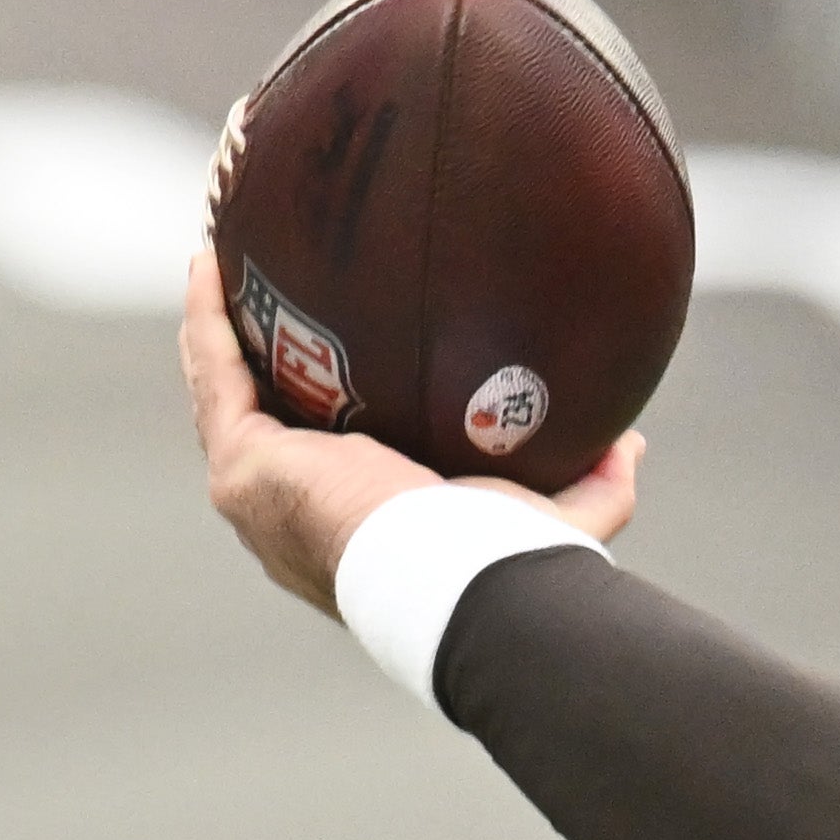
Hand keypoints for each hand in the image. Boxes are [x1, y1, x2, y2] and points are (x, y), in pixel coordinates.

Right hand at [181, 245, 638, 614]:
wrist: (454, 576)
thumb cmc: (502, 560)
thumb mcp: (556, 517)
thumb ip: (595, 483)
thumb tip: (631, 440)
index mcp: (359, 527)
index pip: (330, 462)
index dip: (323, 410)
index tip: (336, 357)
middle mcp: (298, 514)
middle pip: (266, 423)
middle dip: (261, 362)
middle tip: (266, 299)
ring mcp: (261, 491)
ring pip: (226, 395)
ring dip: (219, 330)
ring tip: (220, 266)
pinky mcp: (245, 464)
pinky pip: (216, 374)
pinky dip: (208, 318)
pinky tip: (210, 262)